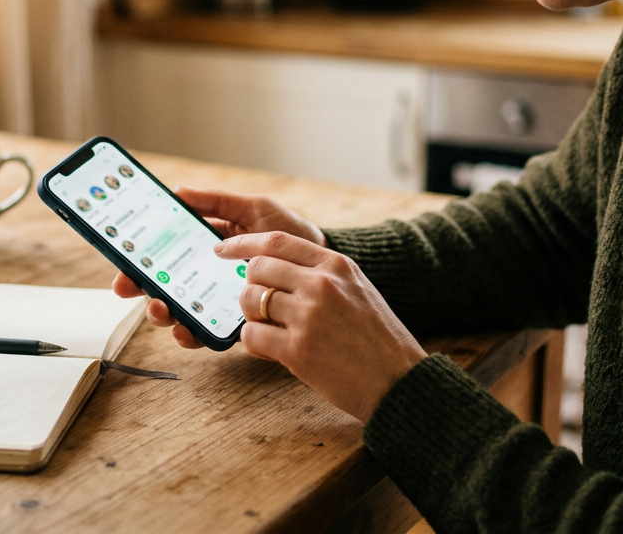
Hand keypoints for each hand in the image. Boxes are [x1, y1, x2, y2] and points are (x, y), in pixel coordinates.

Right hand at [112, 188, 325, 349]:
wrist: (324, 266)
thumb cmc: (292, 233)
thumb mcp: (256, 210)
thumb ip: (220, 202)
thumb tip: (178, 192)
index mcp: (207, 246)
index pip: (164, 253)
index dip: (138, 258)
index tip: (122, 261)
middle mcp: (207, 275)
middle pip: (161, 283)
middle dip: (140, 287)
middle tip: (131, 288)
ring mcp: (218, 301)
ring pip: (177, 310)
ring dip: (161, 312)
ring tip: (161, 309)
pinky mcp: (235, 323)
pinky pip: (205, 332)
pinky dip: (191, 333)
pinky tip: (187, 329)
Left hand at [218, 231, 425, 422]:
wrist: (399, 382)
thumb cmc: (378, 340)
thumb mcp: (358, 290)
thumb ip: (322, 275)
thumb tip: (275, 270)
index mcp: (337, 265)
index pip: (277, 241)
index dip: (243, 242)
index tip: (224, 248)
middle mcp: (321, 284)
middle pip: (258, 269)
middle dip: (249, 285)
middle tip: (256, 303)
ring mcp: (309, 316)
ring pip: (250, 301)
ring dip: (250, 316)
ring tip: (269, 330)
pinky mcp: (298, 350)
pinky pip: (251, 336)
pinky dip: (253, 343)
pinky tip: (270, 350)